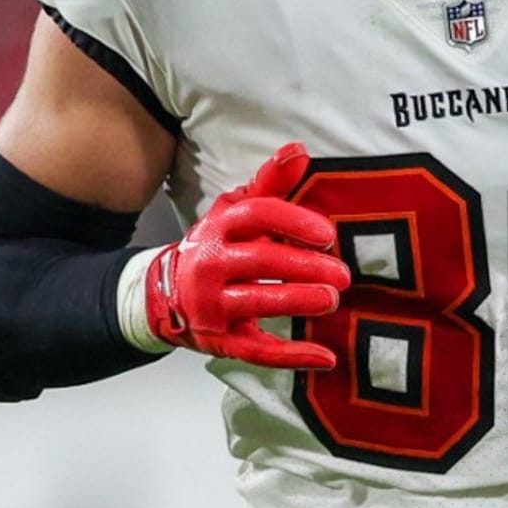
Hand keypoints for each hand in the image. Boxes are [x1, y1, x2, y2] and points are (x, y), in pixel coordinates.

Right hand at [145, 143, 350, 368]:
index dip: (294, 222)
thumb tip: (299, 150)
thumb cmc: (218, 244)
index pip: (259, 215)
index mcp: (220, 225)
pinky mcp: (220, 338)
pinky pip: (257, 350)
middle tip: (343, 274)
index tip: (327, 233)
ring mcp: (213, 303)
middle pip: (262, 260)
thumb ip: (271, 183)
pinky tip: (326, 357)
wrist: (164, 291)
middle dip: (305, 267)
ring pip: (258, 302)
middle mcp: (212, 262)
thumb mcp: (238, 210)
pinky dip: (292, 356)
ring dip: (297, 302)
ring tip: (331, 300)